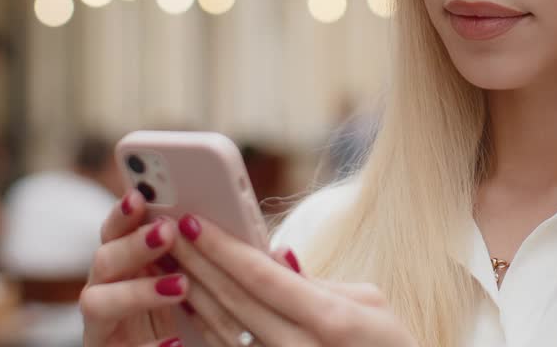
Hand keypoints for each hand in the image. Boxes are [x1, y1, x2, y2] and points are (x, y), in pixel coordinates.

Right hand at [81, 190, 188, 346]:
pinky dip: (150, 346)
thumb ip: (185, 250)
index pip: (113, 231)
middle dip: (133, 245)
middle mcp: (104, 291)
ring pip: (97, 303)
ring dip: (136, 292)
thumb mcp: (184, 275)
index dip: (122, 213)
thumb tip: (205, 220)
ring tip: (180, 286)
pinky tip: (176, 342)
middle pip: (103, 260)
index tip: (139, 196)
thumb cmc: (183, 313)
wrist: (175, 346)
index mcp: (121, 265)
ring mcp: (102, 326)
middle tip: (167, 232)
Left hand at [171, 213, 417, 346]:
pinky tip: (189, 301)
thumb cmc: (388, 346)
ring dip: (192, 292)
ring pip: (222, 329)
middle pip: (234, 300)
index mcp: (330, 320)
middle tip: (168, 231)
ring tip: (170, 259)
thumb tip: (277, 254)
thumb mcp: (371, 304)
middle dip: (197, 262)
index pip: (263, 277)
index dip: (224, 248)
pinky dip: (203, 327)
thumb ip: (319, 281)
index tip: (194, 221)